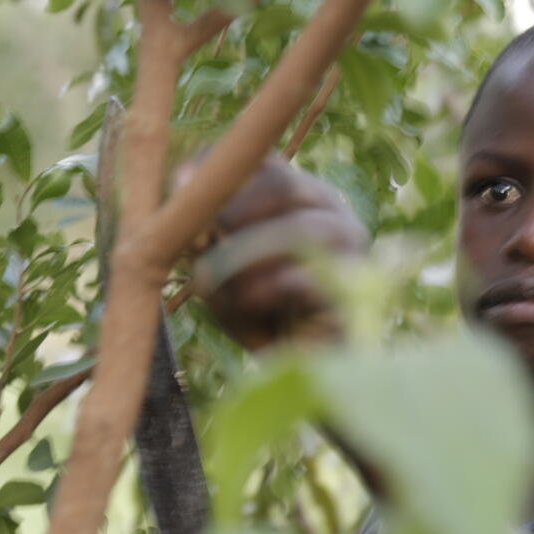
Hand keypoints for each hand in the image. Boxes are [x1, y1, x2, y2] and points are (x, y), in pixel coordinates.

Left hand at [189, 155, 368, 350]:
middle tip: (199, 241)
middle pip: (282, 183)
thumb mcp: (218, 272)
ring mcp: (351, 249)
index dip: (218, 170)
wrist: (302, 373)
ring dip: (244, 254)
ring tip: (212, 283)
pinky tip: (247, 302)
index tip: (177, 186)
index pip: (262, 161)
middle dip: (230, 211)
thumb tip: (182, 207)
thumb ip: (202, 239)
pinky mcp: (357, 291)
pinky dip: (269, 288)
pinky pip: (311, 278)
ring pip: (298, 229)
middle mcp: (331, 211)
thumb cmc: (258, 316)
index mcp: (299, 195)